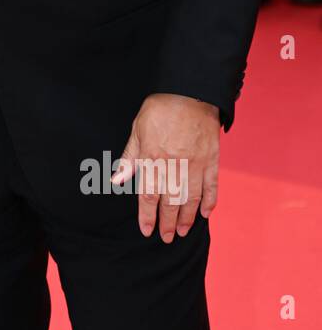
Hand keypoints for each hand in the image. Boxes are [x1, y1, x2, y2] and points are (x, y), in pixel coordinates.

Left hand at [111, 93, 220, 241]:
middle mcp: (174, 165)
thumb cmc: (160, 109)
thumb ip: (130, 157)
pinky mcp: (212, 159)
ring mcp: (196, 164)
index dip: (147, 215)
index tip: (147, 230)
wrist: (191, 92)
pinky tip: (205, 213)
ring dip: (187, 218)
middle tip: (167, 238)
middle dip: (168, 222)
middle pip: (170, 201)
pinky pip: (211, 185)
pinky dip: (209, 201)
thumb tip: (117, 179)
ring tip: (183, 231)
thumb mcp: (137, 130)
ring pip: (191, 198)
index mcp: (153, 158)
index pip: (148, 195)